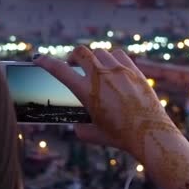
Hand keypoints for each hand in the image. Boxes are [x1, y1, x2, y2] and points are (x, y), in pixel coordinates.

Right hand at [36, 47, 188, 188]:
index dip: (46, 62)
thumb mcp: (93, 134)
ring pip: (100, 52)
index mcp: (87, 92)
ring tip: (95, 68)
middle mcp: (101, 77)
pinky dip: (111, 58)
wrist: (150, 133)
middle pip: (80, 52)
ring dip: (94, 58)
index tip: (38, 59)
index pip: (59, 70)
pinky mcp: (134, 70)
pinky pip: (118, 55)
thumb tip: (76, 124)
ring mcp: (119, 71)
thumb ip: (79, 128)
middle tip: (73, 63)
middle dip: (73, 56)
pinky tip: (113, 67)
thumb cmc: (120, 136)